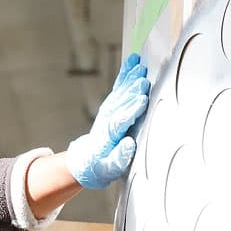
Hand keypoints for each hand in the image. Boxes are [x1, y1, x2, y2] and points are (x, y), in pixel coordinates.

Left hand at [65, 53, 150, 188]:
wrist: (87, 160)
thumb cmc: (102, 167)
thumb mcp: (109, 170)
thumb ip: (118, 158)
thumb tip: (128, 144)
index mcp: (109, 136)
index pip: (121, 121)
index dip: (131, 111)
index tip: (143, 101)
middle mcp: (108, 119)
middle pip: (121, 103)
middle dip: (132, 92)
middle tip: (144, 81)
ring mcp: (109, 110)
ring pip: (120, 92)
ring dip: (130, 80)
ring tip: (141, 68)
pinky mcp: (112, 105)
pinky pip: (119, 87)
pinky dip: (126, 74)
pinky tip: (134, 61)